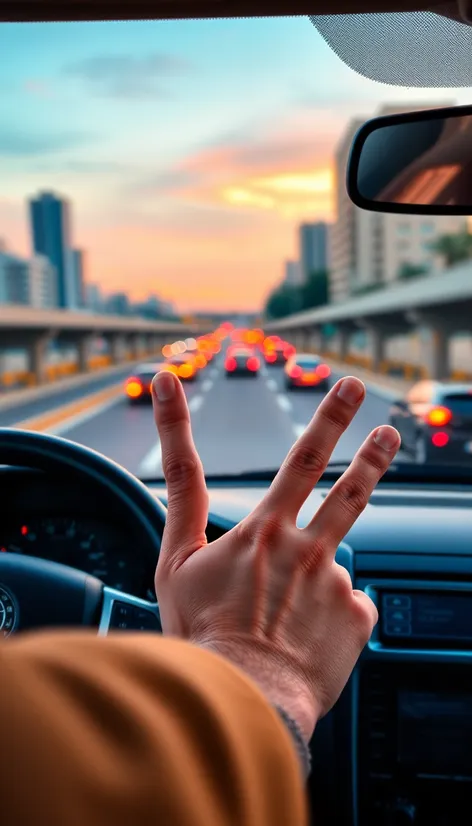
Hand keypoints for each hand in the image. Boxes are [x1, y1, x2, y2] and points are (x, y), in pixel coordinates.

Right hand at [151, 372, 399, 740]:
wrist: (241, 696)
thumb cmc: (203, 633)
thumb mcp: (176, 562)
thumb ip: (182, 498)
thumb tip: (172, 444)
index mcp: (266, 531)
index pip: (298, 459)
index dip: (325, 417)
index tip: (337, 385)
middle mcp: (307, 548)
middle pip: (344, 484)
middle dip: (361, 441)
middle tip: (375, 412)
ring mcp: (336, 583)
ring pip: (349, 542)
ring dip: (361, 506)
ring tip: (368, 478)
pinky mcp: (357, 618)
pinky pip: (347, 605)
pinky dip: (328, 611)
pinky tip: (306, 633)